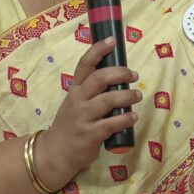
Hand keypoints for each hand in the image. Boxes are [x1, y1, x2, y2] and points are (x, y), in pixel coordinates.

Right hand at [36, 40, 139, 184]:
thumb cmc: (71, 124)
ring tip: (137, 95)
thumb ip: (92, 91)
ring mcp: (83, 117)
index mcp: (75, 89)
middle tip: (134, 75)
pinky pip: (112, 123)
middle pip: (99, 78)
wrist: (56, 153)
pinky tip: (133, 117)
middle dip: (120, 73)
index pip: (85, 65)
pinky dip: (126, 119)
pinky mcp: (90, 134)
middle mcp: (78, 100)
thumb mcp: (76, 103)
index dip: (98, 50)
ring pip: (109, 100)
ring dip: (127, 96)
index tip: (112, 40)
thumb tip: (119, 78)